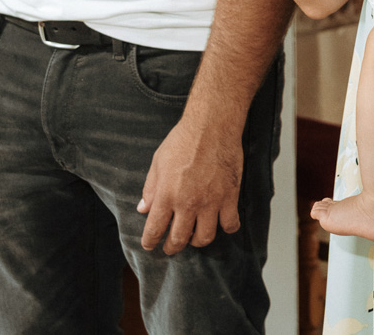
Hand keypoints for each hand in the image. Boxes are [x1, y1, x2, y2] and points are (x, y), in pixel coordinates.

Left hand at [138, 115, 242, 254]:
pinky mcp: (230, 196)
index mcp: (166, 195)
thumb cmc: (184, 140)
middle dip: (172, 247)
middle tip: (172, 246)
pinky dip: (226, 227)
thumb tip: (143, 208)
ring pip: (204, 237)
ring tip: (195, 235)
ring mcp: (210, 201)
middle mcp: (188, 203)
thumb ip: (150, 188)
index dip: (150, 242)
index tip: (150, 245)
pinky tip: (221, 222)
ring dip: (197, 241)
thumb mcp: (158, 162)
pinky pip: (229, 224)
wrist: (212, 126)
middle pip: (179, 239)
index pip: (155, 229)